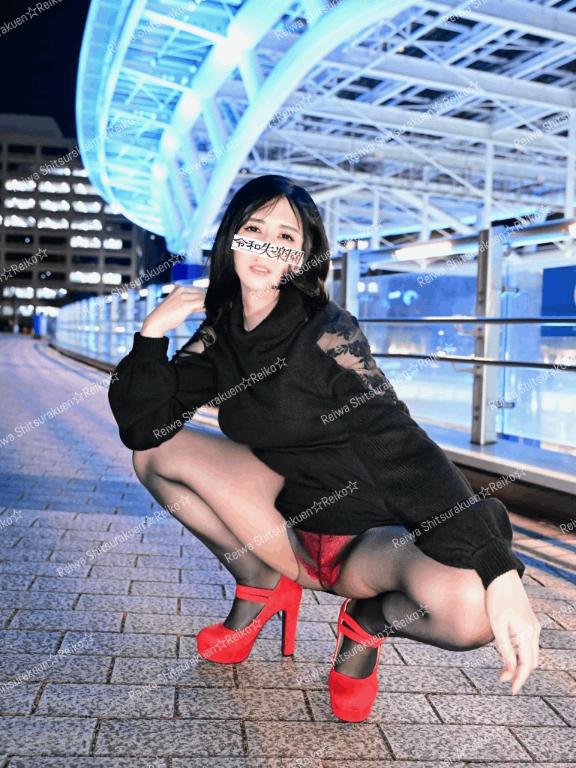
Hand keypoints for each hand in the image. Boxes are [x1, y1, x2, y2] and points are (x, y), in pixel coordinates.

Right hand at [140, 285, 206, 337]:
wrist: (157, 321)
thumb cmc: (167, 315)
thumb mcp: (179, 305)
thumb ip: (192, 303)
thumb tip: (205, 304)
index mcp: (179, 287)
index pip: (198, 289)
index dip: (205, 296)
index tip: (209, 302)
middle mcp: (181, 289)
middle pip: (201, 292)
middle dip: (207, 299)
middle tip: (210, 306)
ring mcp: (183, 296)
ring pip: (202, 297)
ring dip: (207, 303)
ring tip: (208, 309)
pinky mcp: (185, 304)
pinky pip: (201, 303)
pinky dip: (206, 306)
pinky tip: (207, 310)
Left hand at [485, 569, 540, 693]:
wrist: (501, 576)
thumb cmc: (496, 598)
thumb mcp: (496, 625)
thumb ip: (504, 648)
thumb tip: (510, 669)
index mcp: (527, 633)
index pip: (526, 664)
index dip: (519, 679)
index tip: (512, 690)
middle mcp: (534, 631)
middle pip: (531, 661)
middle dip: (518, 673)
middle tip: (503, 680)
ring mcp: (533, 626)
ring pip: (530, 653)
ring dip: (519, 664)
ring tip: (503, 671)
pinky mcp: (529, 621)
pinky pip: (528, 643)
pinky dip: (521, 653)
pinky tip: (509, 655)